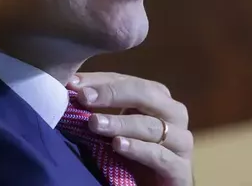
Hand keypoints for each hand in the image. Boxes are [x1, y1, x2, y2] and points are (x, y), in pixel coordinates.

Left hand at [68, 72, 193, 185]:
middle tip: (84, 97)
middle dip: (112, 93)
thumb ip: (102, 110)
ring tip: (94, 123)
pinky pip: (159, 155)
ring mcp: (180, 141)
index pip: (127, 81)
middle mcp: (173, 114)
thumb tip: (71, 90)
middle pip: (145, 94)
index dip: (101, 80)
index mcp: (158, 98)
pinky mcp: (180, 170)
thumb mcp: (117, 129)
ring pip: (151, 125)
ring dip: (120, 123)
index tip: (73, 83)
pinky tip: (118, 145)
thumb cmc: (135, 158)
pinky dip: (138, 149)